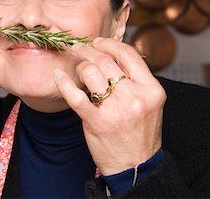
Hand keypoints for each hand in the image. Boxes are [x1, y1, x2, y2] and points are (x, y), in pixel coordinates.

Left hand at [53, 37, 165, 174]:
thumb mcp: (148, 103)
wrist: (135, 166)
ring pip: (91, 72)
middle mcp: (135, 97)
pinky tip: (58, 75)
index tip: (98, 42)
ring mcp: (115, 109)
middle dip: (89, 50)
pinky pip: (75, 95)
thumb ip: (136, 80)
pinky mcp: (96, 121)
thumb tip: (112, 55)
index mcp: (151, 89)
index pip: (129, 54)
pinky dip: (64, 82)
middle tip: (79, 48)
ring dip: (80, 66)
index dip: (110, 44)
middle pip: (106, 61)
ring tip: (76, 67)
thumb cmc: (140, 133)